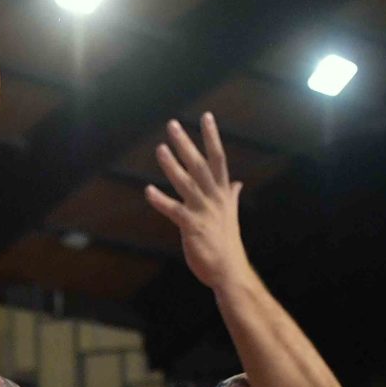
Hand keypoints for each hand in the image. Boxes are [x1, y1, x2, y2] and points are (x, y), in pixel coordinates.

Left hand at [145, 113, 253, 291]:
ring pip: (186, 183)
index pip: (218, 159)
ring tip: (160, 148)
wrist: (229, 270)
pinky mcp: (192, 227)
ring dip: (172, 166)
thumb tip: (237, 183)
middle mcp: (214, 198)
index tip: (206, 116)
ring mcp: (203, 212)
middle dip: (186, 144)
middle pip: (200, 165)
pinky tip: (148, 191)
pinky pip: (174, 211)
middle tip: (172, 125)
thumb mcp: (231, 214)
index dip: (212, 137)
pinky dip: (160, 200)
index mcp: (222, 193)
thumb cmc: (226, 243)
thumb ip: (232, 196)